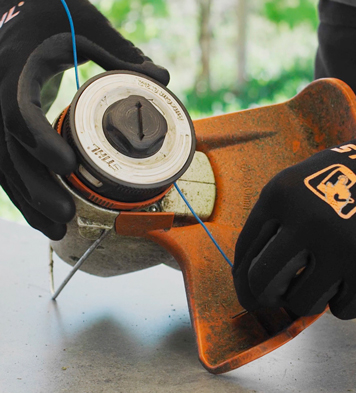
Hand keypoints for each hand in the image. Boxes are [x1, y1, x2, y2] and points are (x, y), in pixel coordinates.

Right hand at [0, 0, 168, 238]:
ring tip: (58, 232)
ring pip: (3, 166)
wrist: (10, 10)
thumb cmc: (49, 13)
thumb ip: (120, 53)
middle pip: (8, 151)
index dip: (38, 138)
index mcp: (15, 67)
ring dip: (29, 202)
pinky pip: (4, 166)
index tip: (67, 165)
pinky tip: (41, 218)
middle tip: (68, 215)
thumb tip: (163, 80)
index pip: (17, 108)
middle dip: (36, 187)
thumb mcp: (83, 25)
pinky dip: (22, 194)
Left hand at [233, 107, 355, 319]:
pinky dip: (342, 302)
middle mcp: (306, 219)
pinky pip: (342, 310)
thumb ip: (269, 223)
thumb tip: (246, 275)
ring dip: (304, 298)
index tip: (246, 290)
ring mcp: (341, 244)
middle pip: (263, 282)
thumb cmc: (337, 180)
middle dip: (261, 297)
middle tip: (268, 300)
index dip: (240, 278)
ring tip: (315, 282)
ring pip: (301, 303)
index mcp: (279, 196)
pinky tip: (347, 282)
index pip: (244, 251)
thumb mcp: (293, 185)